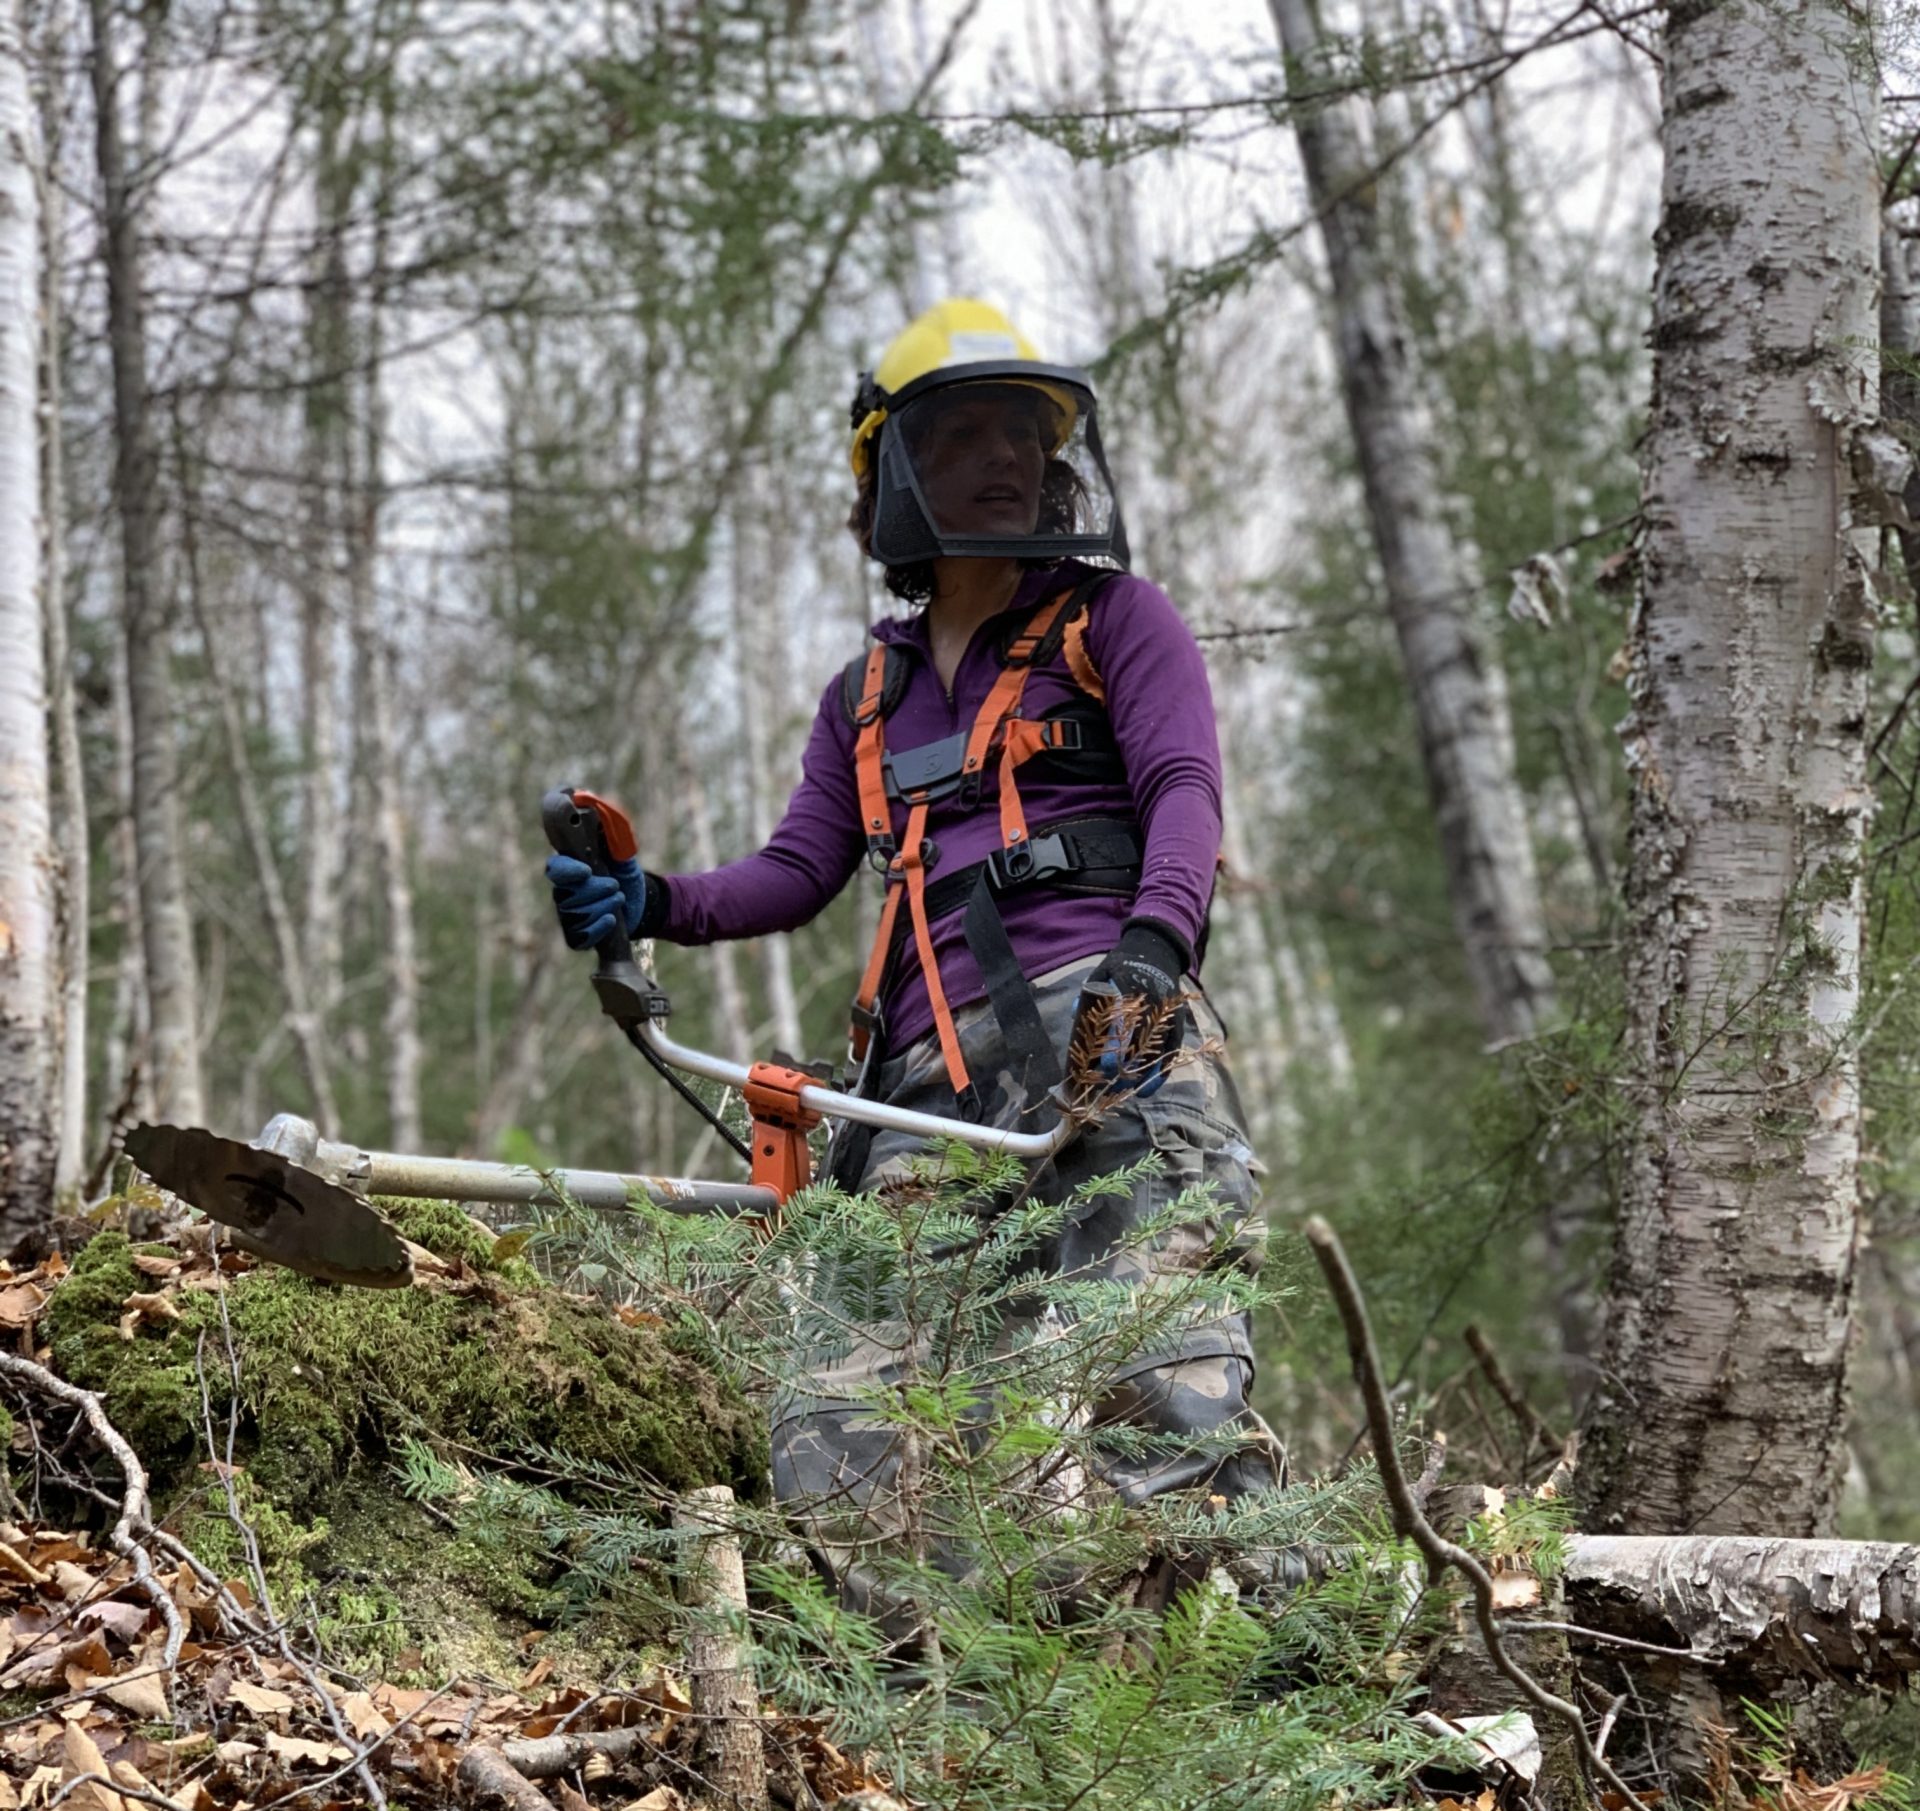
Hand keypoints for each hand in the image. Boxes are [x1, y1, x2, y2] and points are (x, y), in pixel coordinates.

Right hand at [545, 853, 647, 950]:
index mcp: (569, 869)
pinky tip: (611, 919)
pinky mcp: (575, 936)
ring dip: (601, 906)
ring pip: (574, 916)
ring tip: (619, 898)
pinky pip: (579, 936)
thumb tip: (613, 835)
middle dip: (594, 890)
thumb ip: (617, 849)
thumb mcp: (624, 860)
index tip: (587, 872)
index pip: (555, 869)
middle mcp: (562, 893)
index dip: (567, 871)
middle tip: (615, 886)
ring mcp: (567, 916)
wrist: (637, 905)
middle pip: (565, 894)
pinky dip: (597, 928)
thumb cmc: (624, 877)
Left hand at [1072, 918, 1189, 1097]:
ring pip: (1163, 1048)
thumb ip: (1089, 992)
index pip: (1126, 1026)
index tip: (1105, 1069)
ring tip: (1138, 1093)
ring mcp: (1170, 1011)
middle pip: (1145, 1042)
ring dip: (1151, 1072)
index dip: (1117, 1050)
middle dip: (1132, 1067)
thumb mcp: (1102, 970)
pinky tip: (1154, 1084)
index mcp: (1134, 990)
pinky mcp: (1179, 1018)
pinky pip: (1174, 1046)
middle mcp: (1156, 1002)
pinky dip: (1165, 1066)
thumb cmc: (1124, 962)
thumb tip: (1073, 1015)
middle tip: (1116, 1086)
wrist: (1157, 949)